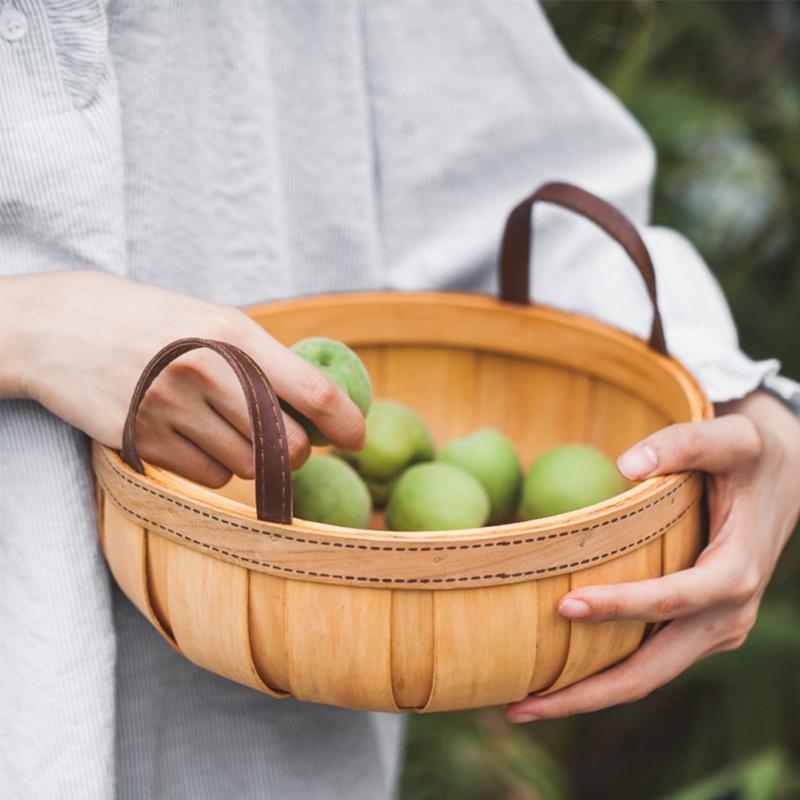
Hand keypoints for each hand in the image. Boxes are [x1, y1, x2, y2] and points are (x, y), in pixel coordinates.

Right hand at [1, 271, 365, 485]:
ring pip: (247, 466)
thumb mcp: (211, 319)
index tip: (357, 438)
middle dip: (298, 451)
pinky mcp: (143, 442)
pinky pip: (207, 476)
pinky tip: (192, 437)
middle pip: (287, 445)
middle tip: (290, 440)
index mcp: (233, 334)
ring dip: (252, 458)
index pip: (312, 390)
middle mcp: (207, 373)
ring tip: (223, 425)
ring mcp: (173, 410)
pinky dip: (213, 466)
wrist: (59, 327)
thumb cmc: (150, 321)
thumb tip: (316, 402)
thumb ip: (262, 358)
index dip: (346, 422)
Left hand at [506, 391, 799, 721]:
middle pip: (652, 670)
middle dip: (587, 693)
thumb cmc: (753, 458)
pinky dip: (604, 675)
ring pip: (647, 677)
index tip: (566, 608)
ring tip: (522, 706)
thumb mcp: (730, 438)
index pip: (673, 600)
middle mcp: (726, 615)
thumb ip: (683, 444)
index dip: (622, 608)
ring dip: (589, 695)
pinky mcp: (696, 629)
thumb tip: (625, 466)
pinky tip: (557, 675)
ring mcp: (712, 630)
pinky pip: (649, 660)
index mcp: (735, 573)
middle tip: (519, 706)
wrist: (784, 481)